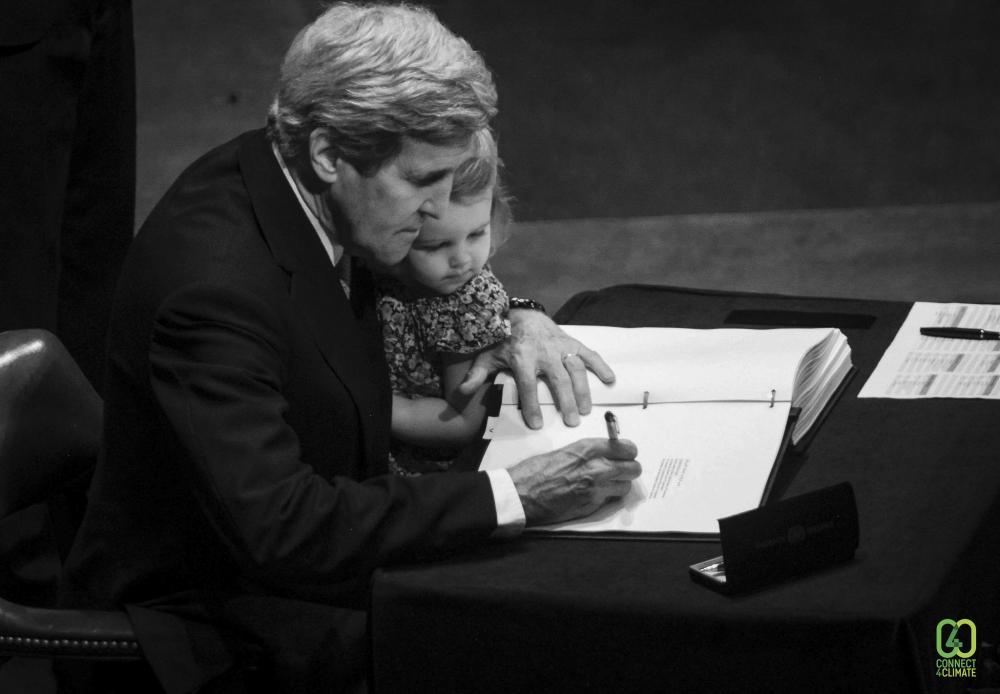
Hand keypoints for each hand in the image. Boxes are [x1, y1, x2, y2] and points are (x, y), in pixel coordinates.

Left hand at [458, 309, 614, 427]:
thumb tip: (462, 393)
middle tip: (572, 421)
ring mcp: (560, 346)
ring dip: (583, 389)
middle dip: (566, 401)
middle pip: (557, 379)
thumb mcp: (486, 357)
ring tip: (586, 410)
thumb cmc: (502, 340)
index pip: (528, 385)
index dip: (531, 405)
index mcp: (522, 358)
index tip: (536, 424)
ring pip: (575, 369)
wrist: (519, 313)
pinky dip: (600, 365)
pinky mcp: (571, 341)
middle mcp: (544, 352)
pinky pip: (589, 353)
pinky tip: (610, 380)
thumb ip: (476, 376)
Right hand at [507, 438, 640, 525]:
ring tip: (608, 483)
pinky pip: (611, 500)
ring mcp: (596, 489)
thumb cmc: (534, 472)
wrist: (522, 494)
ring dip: (620, 484)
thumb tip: (604, 454)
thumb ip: (587, 453)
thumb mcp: (564, 451)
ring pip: (626, 486)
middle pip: (633, 468)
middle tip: (622, 469)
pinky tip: (595, 494)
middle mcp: (596, 468)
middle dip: (629, 468)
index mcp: (587, 449)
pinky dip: (607, 497)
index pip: (626, 447)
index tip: (626, 453)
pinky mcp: (591, 506)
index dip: (628, 451)